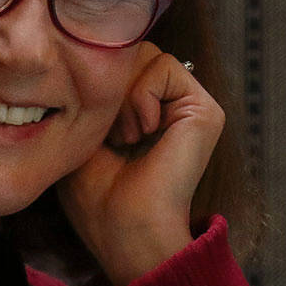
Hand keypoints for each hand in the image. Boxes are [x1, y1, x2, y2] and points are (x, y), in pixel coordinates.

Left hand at [59, 44, 224, 285]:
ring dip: (123, 97)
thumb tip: (85, 52)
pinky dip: (141, 98)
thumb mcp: (80, 138)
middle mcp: (172, 108)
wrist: (128, 232)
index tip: (96, 134)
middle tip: (113, 137)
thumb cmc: (98, 200)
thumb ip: (88, 95)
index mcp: (146, 116)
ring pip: (145, 55)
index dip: (94, 84)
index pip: (116, 65)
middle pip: (130, 53)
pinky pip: (164, 66)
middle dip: (108, 88)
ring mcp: (191, 108)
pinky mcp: (205, 109)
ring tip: (127, 139)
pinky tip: (143, 134)